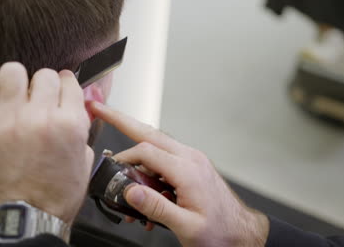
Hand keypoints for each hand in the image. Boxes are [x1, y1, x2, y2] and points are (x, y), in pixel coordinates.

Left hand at [0, 62, 93, 223]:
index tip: (62, 85)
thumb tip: (76, 111)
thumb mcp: (84, 161)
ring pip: (13, 73)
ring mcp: (9, 120)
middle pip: (44, 76)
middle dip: (46, 83)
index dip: (66, 83)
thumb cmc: (56, 195)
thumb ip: (80, 131)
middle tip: (41, 95)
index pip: (69, 83)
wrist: (28, 217)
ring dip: (18, 80)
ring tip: (16, 93)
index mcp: (69, 124)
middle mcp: (41, 117)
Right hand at [89, 102, 268, 246]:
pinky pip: (165, 162)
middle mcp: (190, 159)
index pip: (146, 151)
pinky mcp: (192, 168)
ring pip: (156, 146)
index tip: (112, 171)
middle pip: (149, 133)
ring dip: (136, 157)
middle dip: (123, 120)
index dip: (124, 159)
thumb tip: (130, 191)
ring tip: (123, 176)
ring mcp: (192, 161)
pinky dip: (149, 172)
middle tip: (101, 109)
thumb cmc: (221, 232)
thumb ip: (156, 208)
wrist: (242, 233)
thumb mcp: (187, 227)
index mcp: (188, 170)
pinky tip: (145, 196)